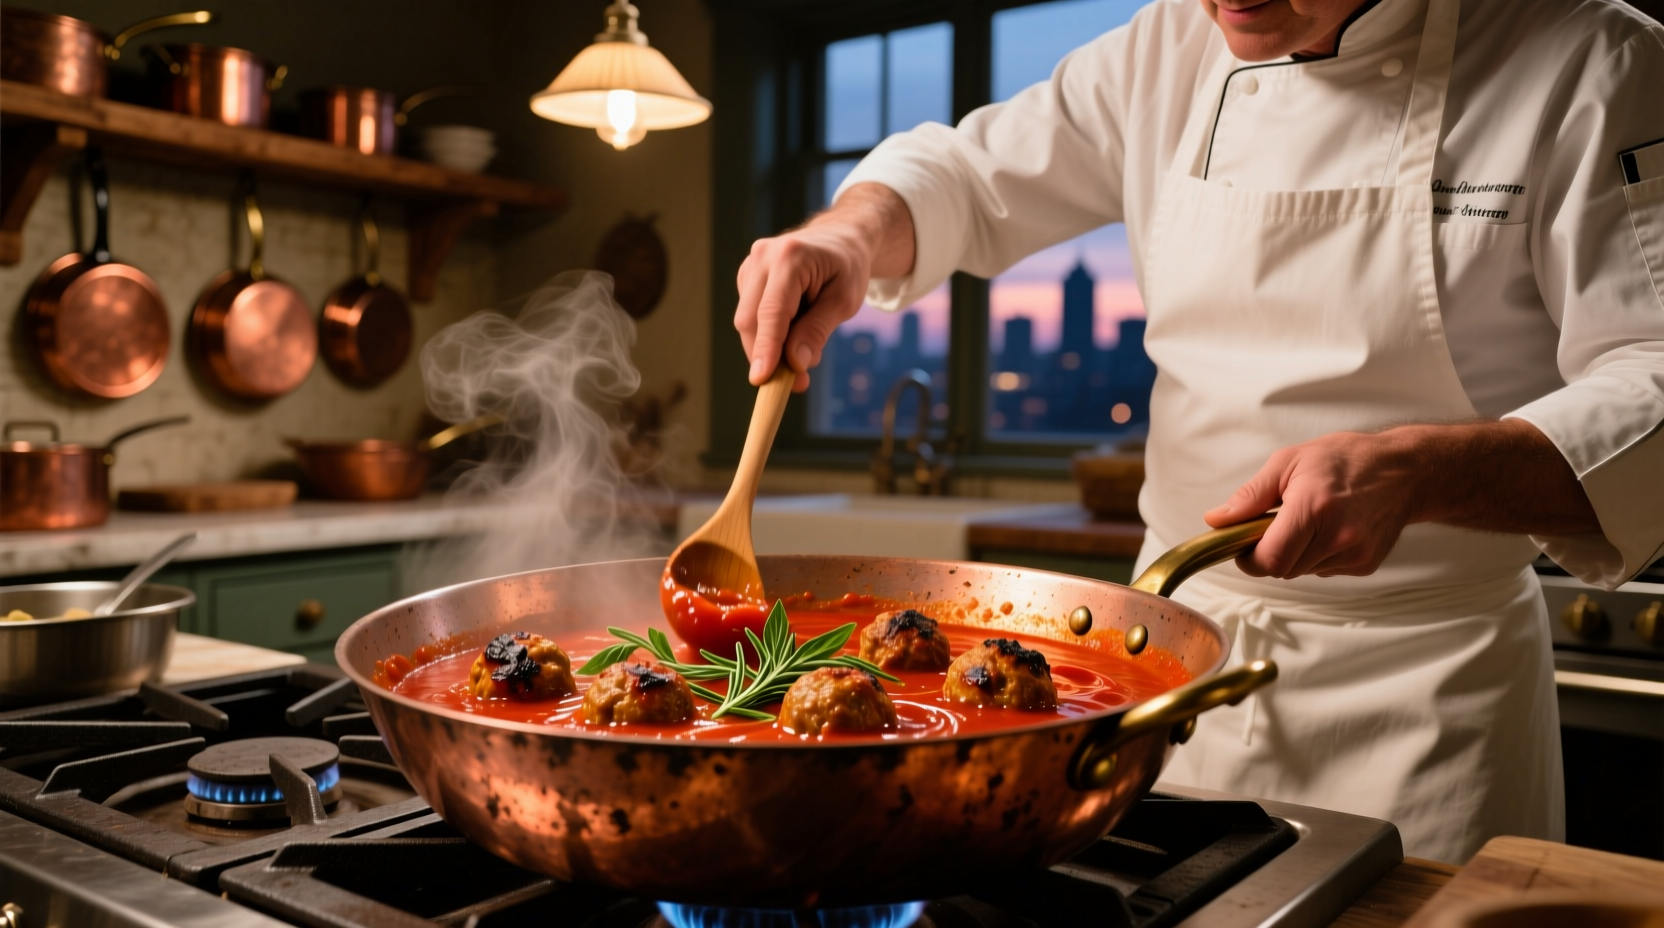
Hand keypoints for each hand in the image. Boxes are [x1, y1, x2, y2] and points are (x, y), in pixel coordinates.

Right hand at [734, 183, 914, 390]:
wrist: (840, 239)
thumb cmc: (847, 268)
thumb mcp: (844, 301)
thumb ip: (818, 330)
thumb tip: (795, 362)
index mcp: (790, 257)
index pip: (771, 312)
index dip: (765, 348)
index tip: (761, 379)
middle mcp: (763, 256)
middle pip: (750, 320)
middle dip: (768, 356)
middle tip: (798, 382)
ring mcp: (751, 265)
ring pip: (747, 321)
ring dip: (771, 346)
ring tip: (806, 348)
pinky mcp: (747, 276)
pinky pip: (751, 315)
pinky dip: (769, 332)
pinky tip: (795, 327)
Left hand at [1203, 431, 1421, 578]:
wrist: (1403, 470)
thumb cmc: (1345, 459)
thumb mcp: (1289, 462)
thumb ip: (1251, 496)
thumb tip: (1217, 520)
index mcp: (1314, 508)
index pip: (1270, 560)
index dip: (1250, 558)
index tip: (1245, 544)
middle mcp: (1338, 536)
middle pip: (1283, 569)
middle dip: (1271, 552)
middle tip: (1278, 523)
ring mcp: (1355, 554)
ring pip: (1302, 571)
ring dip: (1295, 553)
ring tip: (1310, 520)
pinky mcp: (1366, 564)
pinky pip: (1325, 569)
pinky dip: (1318, 555)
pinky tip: (1331, 529)